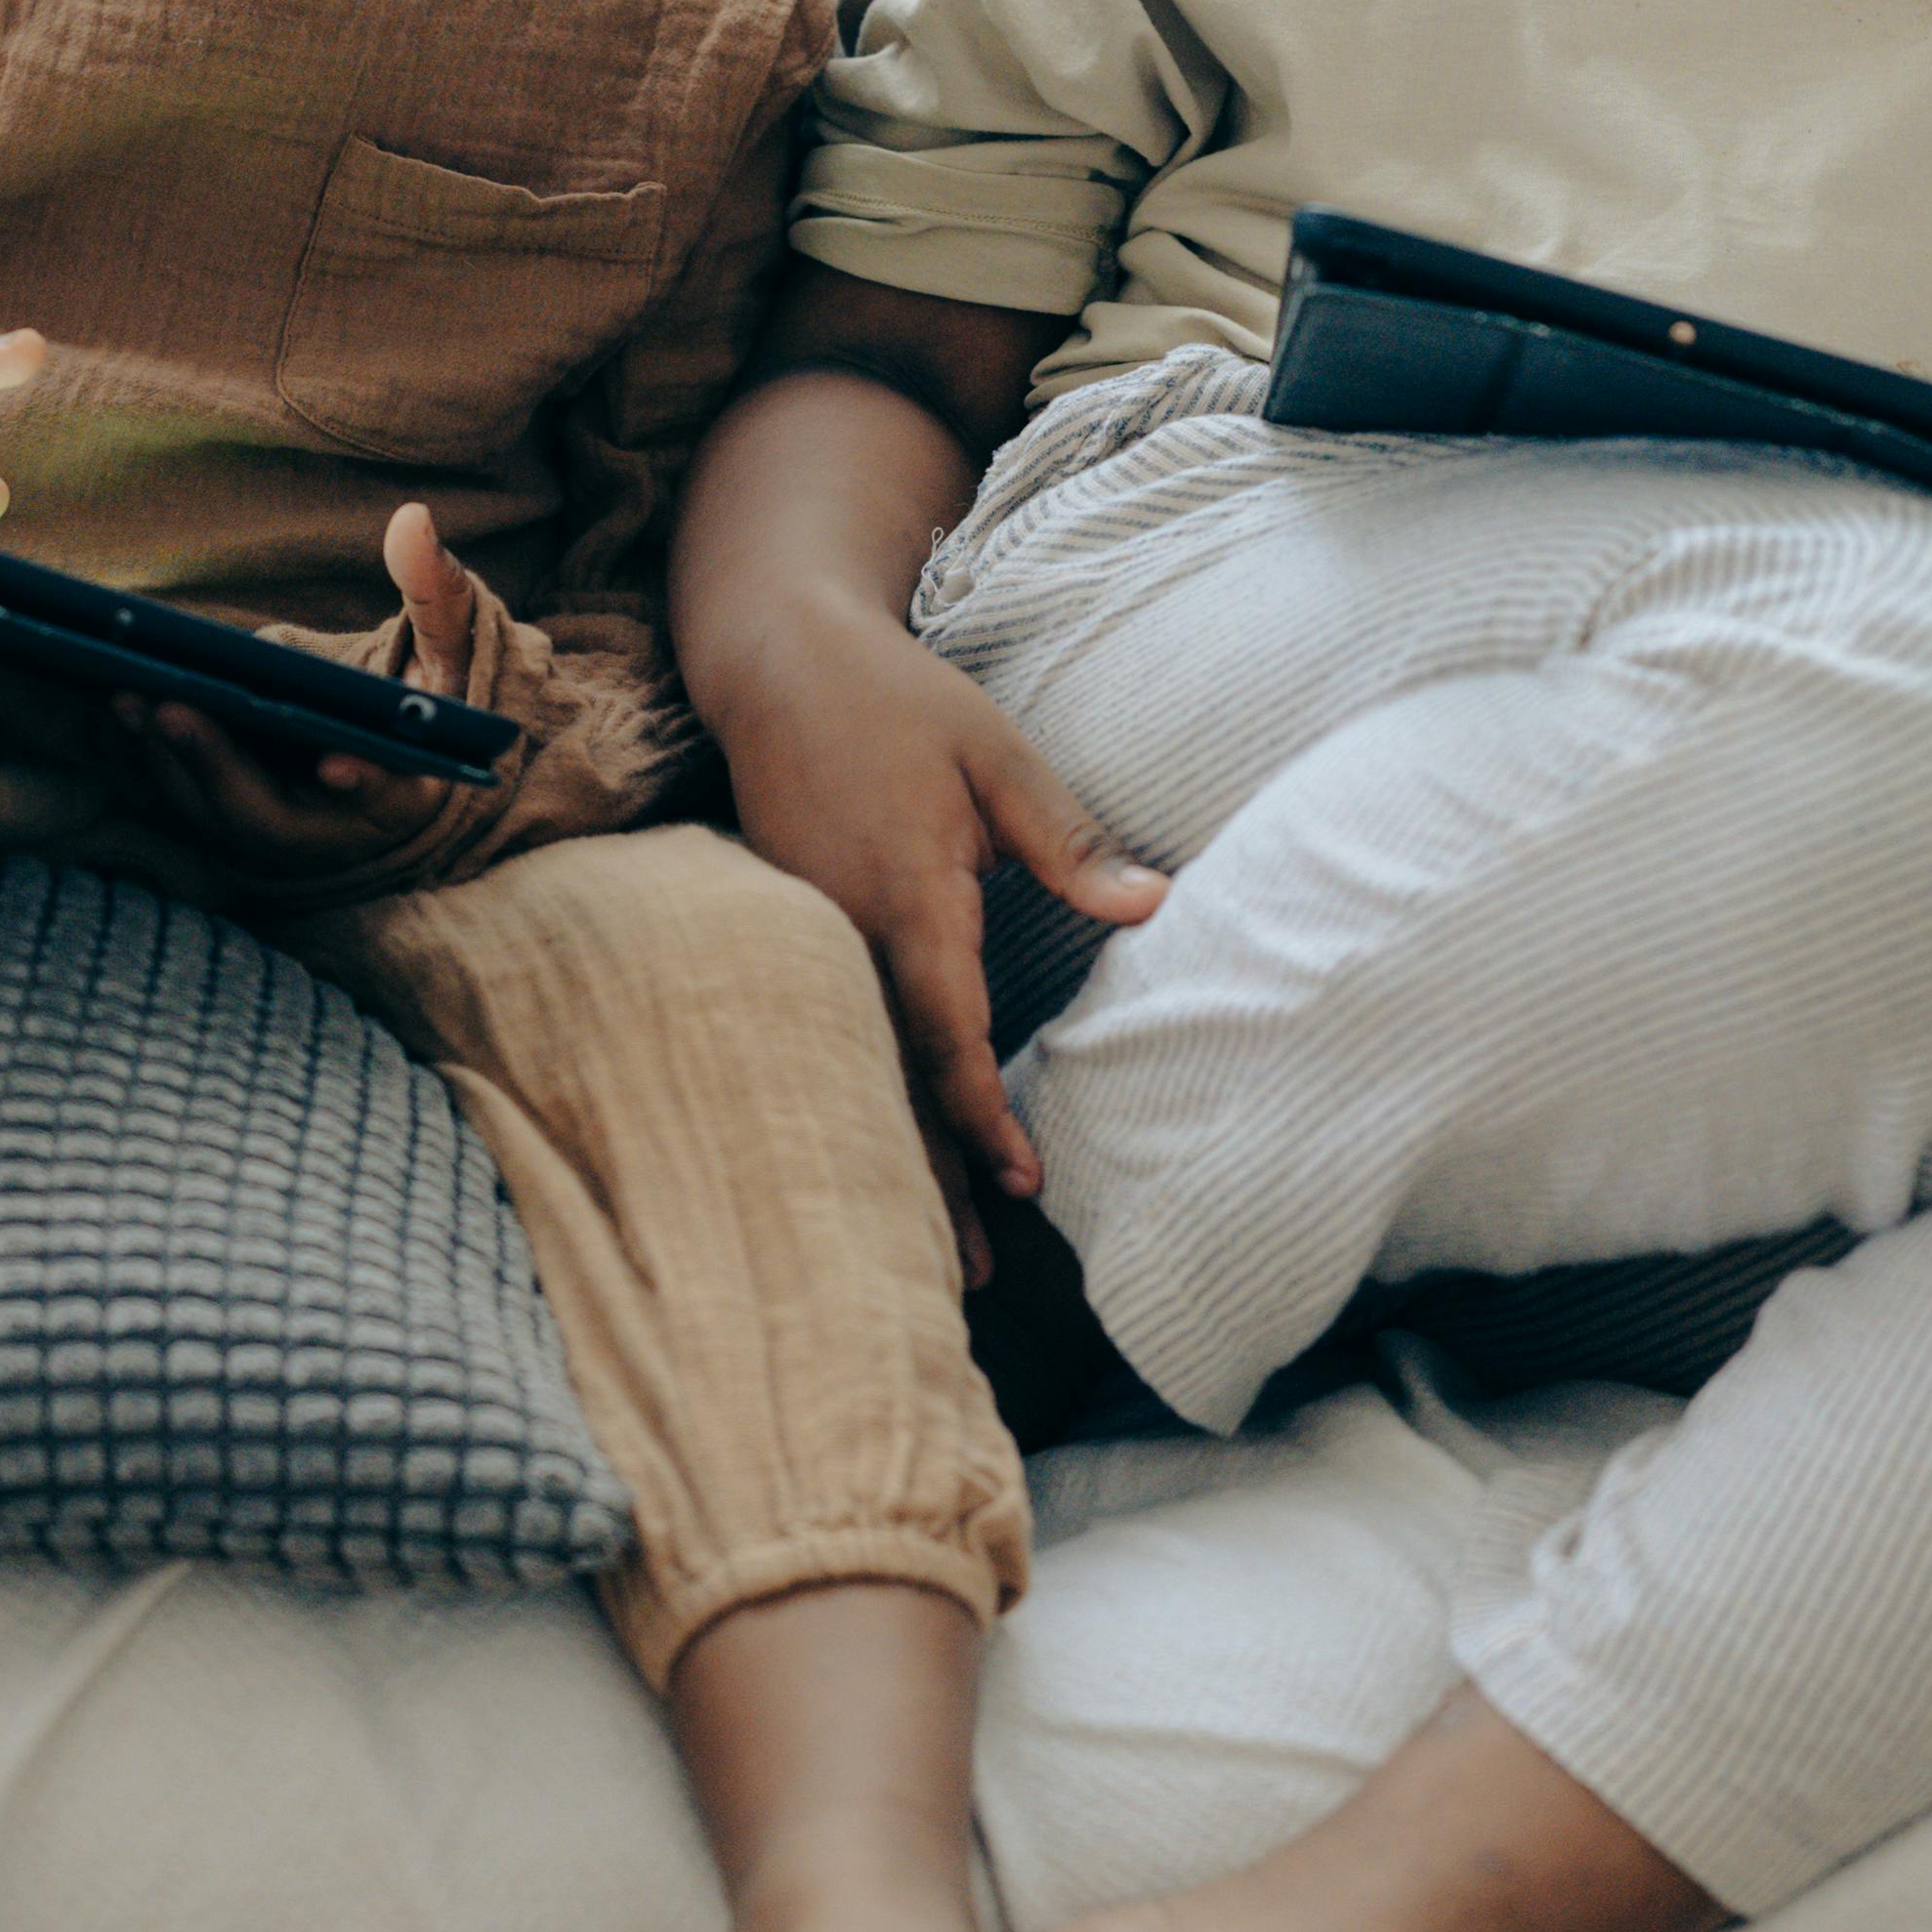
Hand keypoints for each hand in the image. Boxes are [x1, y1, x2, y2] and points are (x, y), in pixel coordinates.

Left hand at [128, 498, 496, 871]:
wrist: (386, 762)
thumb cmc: (421, 703)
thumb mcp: (450, 651)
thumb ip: (436, 593)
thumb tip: (412, 520)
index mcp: (400, 794)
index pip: (382, 796)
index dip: (360, 781)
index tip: (336, 763)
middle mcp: (327, 830)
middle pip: (264, 814)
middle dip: (215, 764)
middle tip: (172, 708)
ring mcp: (265, 831)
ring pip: (207, 810)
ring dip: (164, 759)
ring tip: (128, 694)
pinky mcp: (221, 817)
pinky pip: (175, 795)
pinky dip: (140, 757)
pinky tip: (109, 704)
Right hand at [703, 600, 1164, 1200]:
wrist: (775, 657)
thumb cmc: (899, 702)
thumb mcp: (1000, 757)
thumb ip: (1072, 841)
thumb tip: (1156, 907)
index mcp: (906, 898)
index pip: (947, 1033)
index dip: (982, 1114)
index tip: (1023, 1181)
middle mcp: (842, 933)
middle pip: (890, 1080)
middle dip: (933, 1178)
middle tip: (975, 1274)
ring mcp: (802, 935)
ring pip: (852, 1066)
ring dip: (893, 1153)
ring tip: (935, 1244)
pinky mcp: (784, 929)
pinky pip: (825, 1032)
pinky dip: (855, 1096)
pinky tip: (876, 1149)